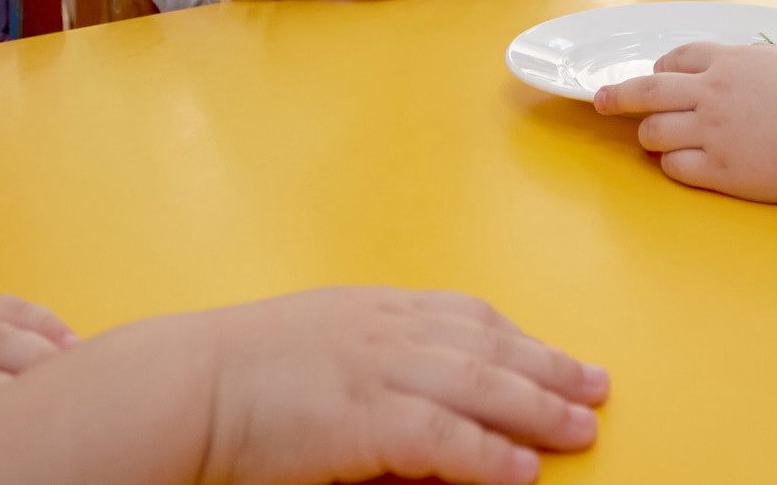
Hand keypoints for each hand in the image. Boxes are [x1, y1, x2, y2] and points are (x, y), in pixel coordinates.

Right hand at [191, 286, 607, 484]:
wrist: (180, 386)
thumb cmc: (233, 374)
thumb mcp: (316, 346)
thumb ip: (369, 361)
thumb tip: (416, 396)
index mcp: (373, 309)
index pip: (466, 315)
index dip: (518, 337)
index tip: (554, 354)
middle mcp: (385, 329)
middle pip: (489, 345)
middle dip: (549, 366)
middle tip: (597, 386)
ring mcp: (376, 369)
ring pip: (480, 384)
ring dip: (538, 408)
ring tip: (582, 429)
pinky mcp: (362, 417)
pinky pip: (443, 436)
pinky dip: (488, 453)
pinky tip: (522, 468)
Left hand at [592, 42, 776, 202]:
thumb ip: (754, 63)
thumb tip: (738, 63)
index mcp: (730, 64)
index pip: (678, 58)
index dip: (659, 67)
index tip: (652, 74)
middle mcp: (712, 94)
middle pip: (648, 91)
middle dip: (617, 96)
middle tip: (600, 101)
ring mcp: (712, 132)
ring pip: (654, 131)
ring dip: (648, 135)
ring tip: (652, 139)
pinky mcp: (718, 169)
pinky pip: (675, 166)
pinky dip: (671, 164)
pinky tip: (679, 163)